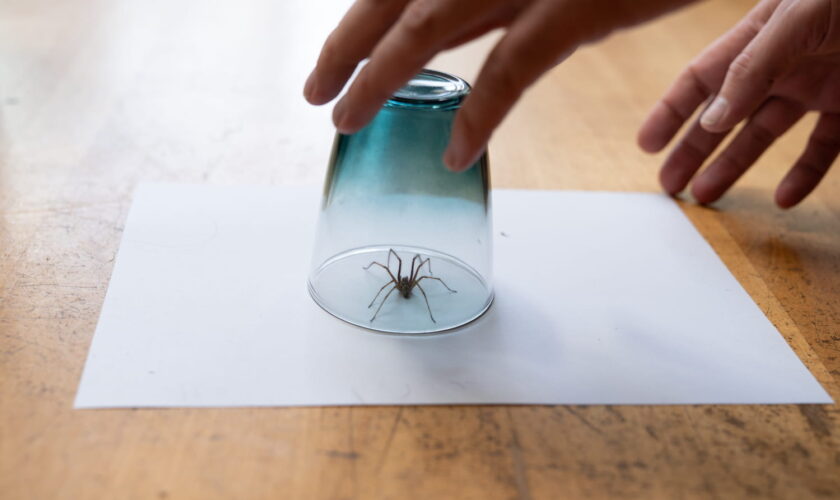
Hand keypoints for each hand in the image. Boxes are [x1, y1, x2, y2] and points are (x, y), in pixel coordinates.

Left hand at [305, 0, 693, 169]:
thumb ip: (485, 3)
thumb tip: (436, 36)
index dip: (354, 25)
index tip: (326, 64)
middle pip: (394, 2)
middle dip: (346, 50)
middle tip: (316, 96)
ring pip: (429, 29)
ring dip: (382, 79)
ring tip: (348, 120)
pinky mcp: (574, 8)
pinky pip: (510, 69)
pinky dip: (479, 115)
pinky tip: (455, 153)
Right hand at [638, 0, 839, 207]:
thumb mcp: (796, 19)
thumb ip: (752, 67)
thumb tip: (712, 118)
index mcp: (759, 37)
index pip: (702, 79)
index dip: (671, 112)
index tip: (646, 145)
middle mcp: (782, 66)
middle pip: (725, 115)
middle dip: (693, 150)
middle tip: (669, 185)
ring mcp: (818, 87)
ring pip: (766, 136)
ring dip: (735, 167)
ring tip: (708, 197)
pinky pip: (824, 148)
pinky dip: (805, 173)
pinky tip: (786, 196)